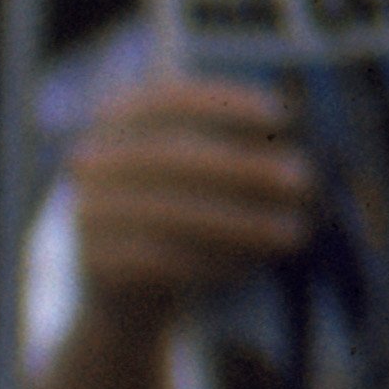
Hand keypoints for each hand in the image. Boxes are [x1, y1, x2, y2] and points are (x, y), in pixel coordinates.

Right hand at [65, 72, 315, 321]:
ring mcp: (86, 212)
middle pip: (176, 159)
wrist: (121, 288)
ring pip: (174, 216)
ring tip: (292, 233)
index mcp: (115, 121)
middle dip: (246, 169)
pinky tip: (248, 267)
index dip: (225, 103)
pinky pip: (161, 264)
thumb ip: (231, 145)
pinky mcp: (93, 263)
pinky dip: (212, 264)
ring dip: (242, 225)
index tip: (280, 115)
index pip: (169, 100)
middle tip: (302, 182)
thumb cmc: (179, 211)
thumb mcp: (198, 168)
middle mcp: (92, 162)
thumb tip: (288, 139)